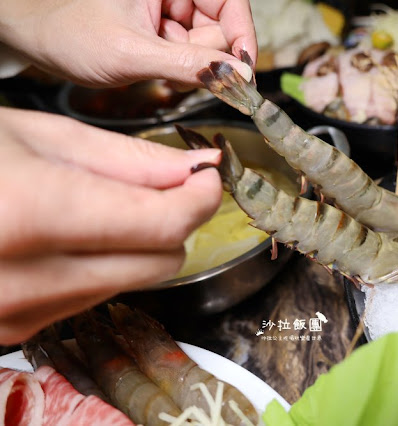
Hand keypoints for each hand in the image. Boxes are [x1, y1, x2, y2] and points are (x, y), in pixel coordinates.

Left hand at [0, 0, 255, 87]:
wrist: (36, 40)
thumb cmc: (68, 32)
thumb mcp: (131, 54)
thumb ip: (188, 66)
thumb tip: (238, 76)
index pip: (230, 0)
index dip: (242, 35)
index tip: (244, 72)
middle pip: (221, 26)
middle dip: (207, 56)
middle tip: (177, 70)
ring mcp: (170, 11)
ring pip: (208, 45)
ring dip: (192, 66)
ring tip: (155, 68)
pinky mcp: (165, 31)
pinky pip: (193, 55)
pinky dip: (181, 70)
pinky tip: (155, 71)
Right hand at [0, 107, 222, 343]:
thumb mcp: (32, 134)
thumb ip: (125, 160)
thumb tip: (193, 170)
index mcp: (27, 216)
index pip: (161, 226)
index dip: (199, 198)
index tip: (206, 176)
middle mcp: (21, 282)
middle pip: (158, 263)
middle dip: (171, 221)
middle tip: (160, 185)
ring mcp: (13, 317)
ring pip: (131, 283)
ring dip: (134, 244)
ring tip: (96, 205)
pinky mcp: (9, 333)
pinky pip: (92, 299)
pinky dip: (101, 266)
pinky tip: (70, 236)